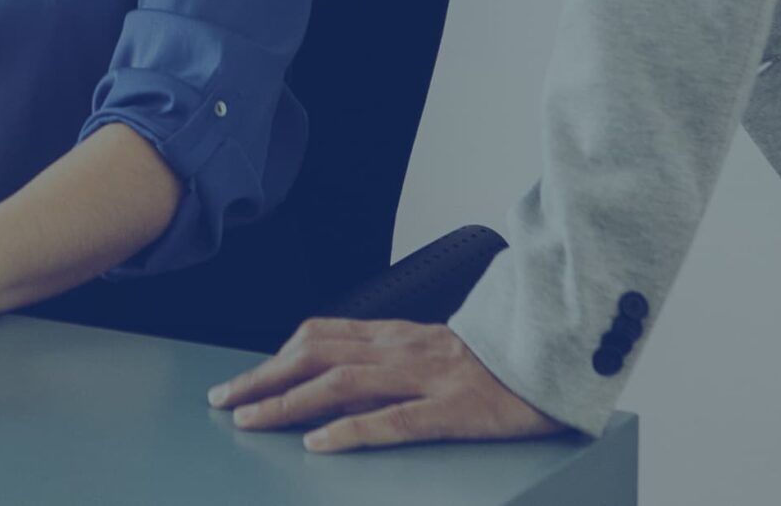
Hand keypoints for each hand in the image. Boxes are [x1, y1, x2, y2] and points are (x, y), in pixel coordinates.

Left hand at [208, 319, 565, 452]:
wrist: (556, 360)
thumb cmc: (493, 362)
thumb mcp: (432, 350)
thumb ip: (387, 356)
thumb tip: (333, 374)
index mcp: (396, 335)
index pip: (319, 336)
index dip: (275, 357)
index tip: (241, 381)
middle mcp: (402, 349)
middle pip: (316, 355)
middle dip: (264, 378)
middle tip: (224, 402)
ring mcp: (426, 378)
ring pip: (342, 383)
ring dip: (289, 402)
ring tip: (252, 421)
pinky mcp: (453, 410)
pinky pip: (394, 420)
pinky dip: (351, 431)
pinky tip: (320, 444)